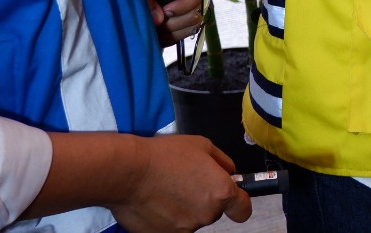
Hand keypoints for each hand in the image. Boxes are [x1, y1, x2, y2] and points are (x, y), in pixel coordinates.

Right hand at [110, 134, 250, 231]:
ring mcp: (184, 229)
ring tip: (164, 189)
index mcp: (221, 192)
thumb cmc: (165, 155)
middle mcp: (206, 215)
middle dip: (203, 199)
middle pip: (212, 211)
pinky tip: (154, 201)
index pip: (242, 210)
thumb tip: (229, 172)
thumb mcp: (203, 145)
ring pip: (190, 219)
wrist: (128, 171)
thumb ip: (222, 162)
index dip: (239, 204)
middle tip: (184, 181)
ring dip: (182, 208)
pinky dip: (164, 217)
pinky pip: (169, 227)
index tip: (234, 200)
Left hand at [138, 0, 204, 46]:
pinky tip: (158, 35)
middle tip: (157, 24)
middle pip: (195, 13)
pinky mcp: (184, 24)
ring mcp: (191, 11)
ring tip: (155, 30)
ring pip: (191, 27)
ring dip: (172, 32)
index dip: (183, 5)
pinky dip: (170, 38)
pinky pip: (184, 35)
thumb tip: (159, 19)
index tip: (165, 11)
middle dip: (174, 22)